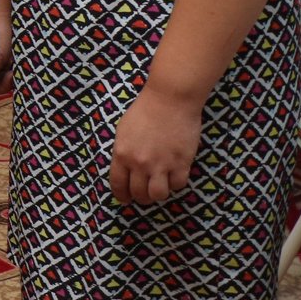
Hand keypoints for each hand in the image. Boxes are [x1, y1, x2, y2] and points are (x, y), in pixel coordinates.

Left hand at [109, 89, 201, 205]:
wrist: (170, 100)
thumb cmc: (145, 110)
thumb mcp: (124, 131)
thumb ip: (123, 152)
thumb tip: (126, 169)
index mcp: (121, 154)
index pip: (118, 184)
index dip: (122, 196)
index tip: (125, 200)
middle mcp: (139, 163)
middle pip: (139, 193)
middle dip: (141, 197)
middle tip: (145, 195)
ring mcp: (161, 165)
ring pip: (158, 195)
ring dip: (158, 194)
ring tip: (159, 188)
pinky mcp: (181, 164)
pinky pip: (178, 185)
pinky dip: (176, 184)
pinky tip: (174, 176)